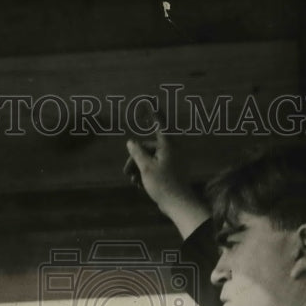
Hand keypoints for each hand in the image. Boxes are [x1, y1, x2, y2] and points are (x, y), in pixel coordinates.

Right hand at [123, 117, 208, 239]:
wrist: (179, 205)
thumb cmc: (163, 184)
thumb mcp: (146, 167)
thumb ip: (137, 152)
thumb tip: (131, 141)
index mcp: (167, 146)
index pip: (159, 124)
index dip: (153, 113)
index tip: (150, 101)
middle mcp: (172, 151)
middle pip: (149, 148)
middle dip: (136, 158)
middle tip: (126, 172)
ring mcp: (173, 162)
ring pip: (151, 159)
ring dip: (140, 168)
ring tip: (133, 181)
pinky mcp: (172, 173)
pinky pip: (157, 168)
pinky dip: (147, 174)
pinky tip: (140, 185)